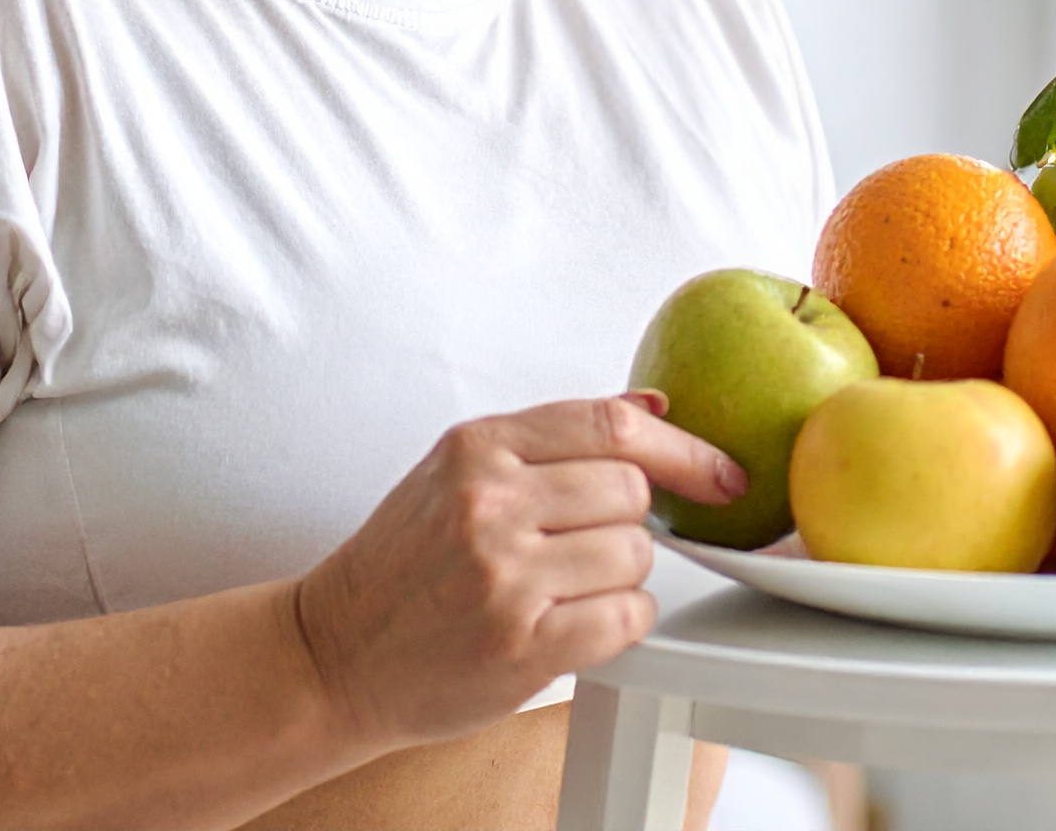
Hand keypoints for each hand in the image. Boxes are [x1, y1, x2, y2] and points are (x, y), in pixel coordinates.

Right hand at [288, 393, 743, 750]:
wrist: (334, 652)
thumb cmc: (402, 564)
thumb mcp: (459, 472)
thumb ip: (554, 438)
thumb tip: (655, 403)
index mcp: (477, 448)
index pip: (612, 425)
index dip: (683, 447)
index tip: (720, 471)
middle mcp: (489, 504)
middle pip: (632, 491)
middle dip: (632, 520)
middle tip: (589, 542)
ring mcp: (505, 576)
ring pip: (635, 555)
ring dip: (621, 575)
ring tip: (565, 586)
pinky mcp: (522, 645)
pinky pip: (626, 618)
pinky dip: (620, 622)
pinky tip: (577, 621)